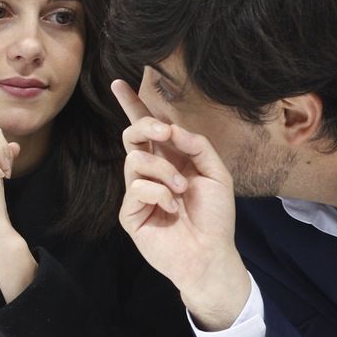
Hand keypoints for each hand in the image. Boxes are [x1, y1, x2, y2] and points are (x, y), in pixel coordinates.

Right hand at [112, 80, 247, 328]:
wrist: (209, 253)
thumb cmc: (214, 217)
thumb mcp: (216, 174)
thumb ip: (197, 146)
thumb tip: (172, 129)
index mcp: (170, 159)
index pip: (147, 129)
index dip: (133, 106)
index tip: (120, 83)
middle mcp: (151, 172)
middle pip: (132, 136)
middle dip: (144, 126)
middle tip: (164, 133)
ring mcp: (138, 191)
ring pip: (134, 159)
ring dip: (162, 170)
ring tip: (181, 189)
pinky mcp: (130, 211)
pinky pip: (137, 187)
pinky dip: (159, 193)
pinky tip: (171, 207)